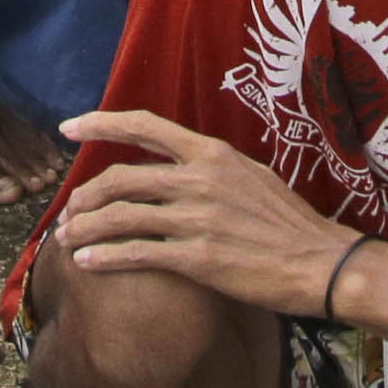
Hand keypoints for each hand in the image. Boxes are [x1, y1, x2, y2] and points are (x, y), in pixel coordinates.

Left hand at [51, 106, 362, 311]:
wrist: (319, 261)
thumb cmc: (287, 221)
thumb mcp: (250, 175)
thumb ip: (208, 167)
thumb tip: (174, 165)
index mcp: (211, 153)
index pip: (143, 126)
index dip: (99, 124)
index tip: (68, 129)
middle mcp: (199, 179)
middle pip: (120, 178)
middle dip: (84, 196)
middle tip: (69, 213)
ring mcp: (197, 219)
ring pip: (121, 216)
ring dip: (85, 229)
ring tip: (68, 241)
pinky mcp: (198, 258)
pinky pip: (137, 254)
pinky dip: (105, 258)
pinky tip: (87, 264)